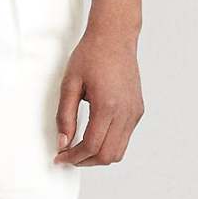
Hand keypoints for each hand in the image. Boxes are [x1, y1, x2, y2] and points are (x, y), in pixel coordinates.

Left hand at [53, 20, 144, 166]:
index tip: (60, 157)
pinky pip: (124, 138)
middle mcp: (125, 112)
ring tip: (80, 148)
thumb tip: (63, 142)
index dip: (74, 157)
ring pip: (119, 151)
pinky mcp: (137, 110)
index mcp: (107, 105)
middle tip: (68, 156)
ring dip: (98, 156)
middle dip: (85, 161)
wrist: (114, 37)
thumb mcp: (70, 84)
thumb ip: (65, 116)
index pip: (91, 146)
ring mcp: (134, 112)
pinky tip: (94, 135)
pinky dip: (109, 144)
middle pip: (107, 155)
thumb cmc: (91, 55)